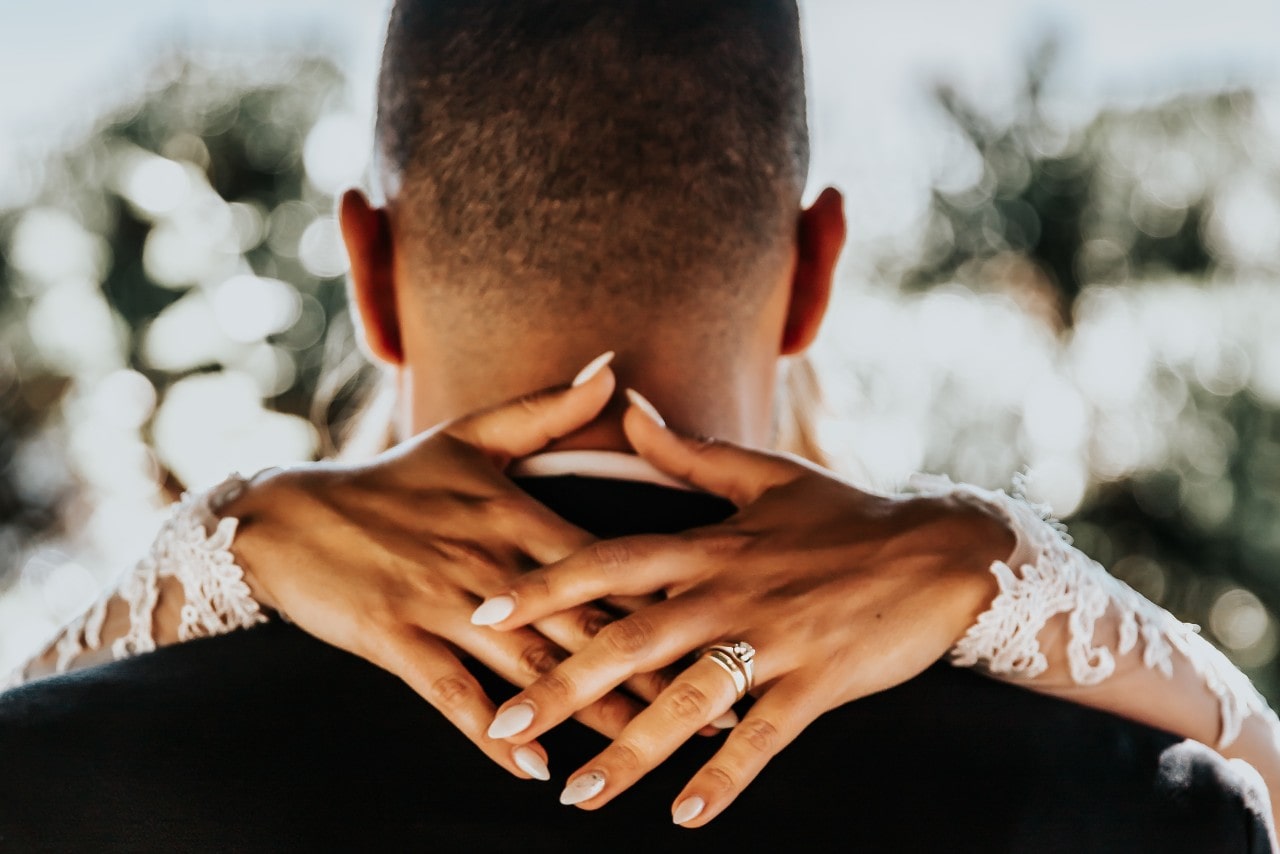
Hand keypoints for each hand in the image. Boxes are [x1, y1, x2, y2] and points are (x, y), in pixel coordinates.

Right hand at [220, 355, 681, 781]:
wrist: (289, 513)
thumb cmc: (393, 478)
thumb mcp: (470, 436)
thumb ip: (548, 410)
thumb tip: (613, 367)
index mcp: (515, 513)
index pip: (605, 562)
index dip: (665, 599)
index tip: (719, 628)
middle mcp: (488, 561)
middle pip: (582, 624)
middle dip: (649, 672)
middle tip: (709, 712)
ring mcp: (441, 602)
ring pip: (528, 665)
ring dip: (588, 712)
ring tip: (641, 754)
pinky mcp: (396, 638)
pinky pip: (452, 694)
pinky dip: (492, 729)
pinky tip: (533, 764)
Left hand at [473, 393, 1013, 824]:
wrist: (944, 553)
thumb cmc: (848, 516)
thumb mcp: (764, 475)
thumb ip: (687, 450)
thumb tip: (628, 405)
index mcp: (710, 544)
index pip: (610, 562)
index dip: (543, 585)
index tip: (484, 612)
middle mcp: (729, 593)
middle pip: (629, 641)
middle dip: (561, 686)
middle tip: (502, 725)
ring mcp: (774, 641)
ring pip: (686, 701)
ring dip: (628, 751)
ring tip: (574, 794)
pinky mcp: (818, 683)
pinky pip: (764, 739)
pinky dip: (725, 778)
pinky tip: (684, 817)